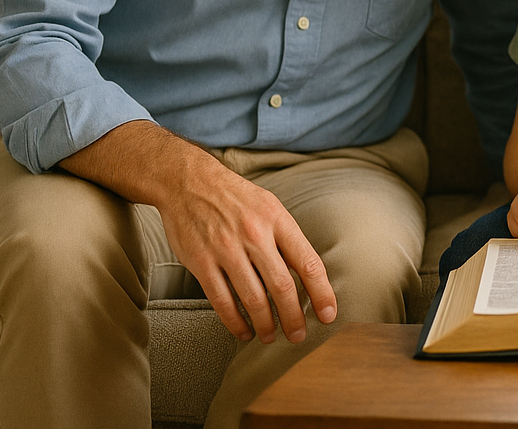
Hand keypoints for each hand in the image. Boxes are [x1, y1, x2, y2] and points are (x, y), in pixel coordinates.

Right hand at [156, 161, 336, 344]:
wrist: (188, 182)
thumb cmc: (236, 197)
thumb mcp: (270, 206)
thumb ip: (287, 237)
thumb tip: (306, 274)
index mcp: (277, 220)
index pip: (308, 262)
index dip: (322, 292)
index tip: (328, 315)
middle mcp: (255, 235)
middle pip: (282, 286)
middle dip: (293, 317)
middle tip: (298, 336)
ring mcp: (226, 249)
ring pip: (252, 298)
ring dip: (265, 324)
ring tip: (271, 336)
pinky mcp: (201, 262)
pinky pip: (221, 301)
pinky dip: (235, 322)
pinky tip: (243, 331)